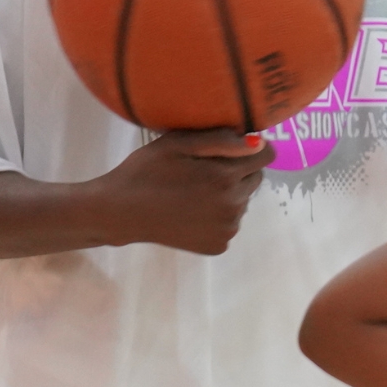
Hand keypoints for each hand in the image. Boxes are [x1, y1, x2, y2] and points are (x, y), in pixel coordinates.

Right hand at [98, 128, 273, 255]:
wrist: (120, 213)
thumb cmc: (145, 171)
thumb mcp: (177, 144)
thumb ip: (220, 140)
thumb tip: (258, 142)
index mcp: (225, 177)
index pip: (265, 157)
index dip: (249, 149)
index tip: (228, 150)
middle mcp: (233, 206)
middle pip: (254, 179)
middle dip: (237, 172)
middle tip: (202, 171)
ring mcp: (227, 229)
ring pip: (242, 202)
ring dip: (228, 195)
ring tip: (193, 192)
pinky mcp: (218, 246)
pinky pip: (229, 224)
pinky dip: (217, 217)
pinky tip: (191, 212)